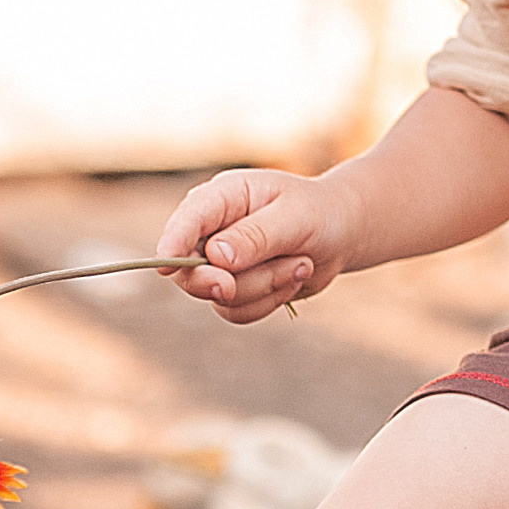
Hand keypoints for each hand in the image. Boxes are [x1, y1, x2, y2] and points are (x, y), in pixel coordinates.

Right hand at [156, 170, 357, 326]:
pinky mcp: (235, 289)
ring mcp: (220, 263)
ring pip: (220, 295)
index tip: (167, 268)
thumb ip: (256, 235)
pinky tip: (294, 276)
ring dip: (266, 286)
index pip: (187, 221)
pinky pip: (237, 311)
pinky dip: (269, 301)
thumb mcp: (294, 217)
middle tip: (234, 286)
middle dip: (221, 282)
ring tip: (300, 262)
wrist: (341, 232)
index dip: (173, 244)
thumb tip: (216, 256)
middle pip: (189, 269)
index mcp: (221, 198)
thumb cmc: (318, 213)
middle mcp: (212, 231)